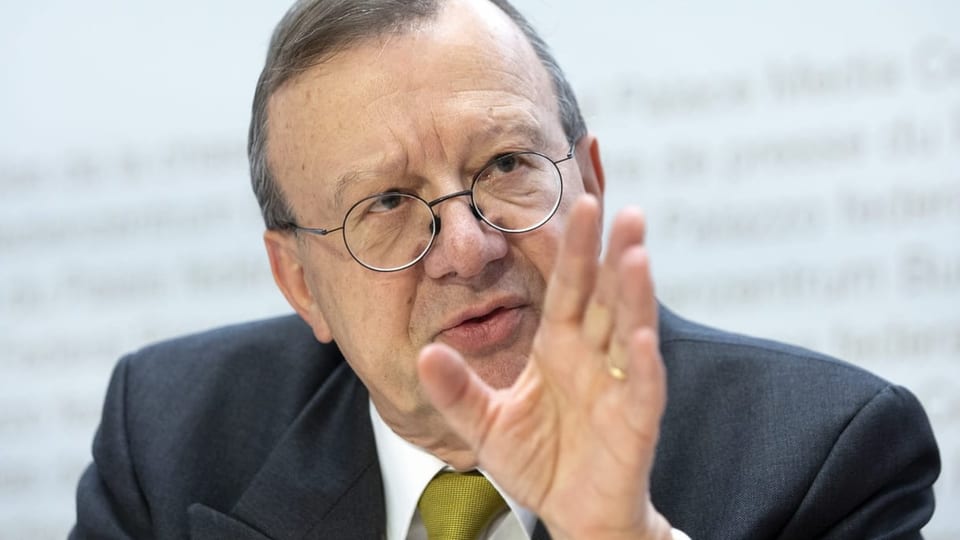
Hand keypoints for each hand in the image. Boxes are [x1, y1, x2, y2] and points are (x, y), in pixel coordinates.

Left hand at [418, 194, 670, 539]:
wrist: (573, 513)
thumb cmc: (538, 462)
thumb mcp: (484, 425)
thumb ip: (456, 391)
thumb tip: (424, 355)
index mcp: (558, 347)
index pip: (567, 287)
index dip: (573, 248)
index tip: (577, 203)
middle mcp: (591, 357)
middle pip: (605, 296)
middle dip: (612, 253)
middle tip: (622, 210)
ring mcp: (617, 387)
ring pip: (628, 330)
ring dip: (633, 293)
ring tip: (636, 253)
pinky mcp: (635, 423)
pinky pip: (640, 388)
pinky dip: (640, 363)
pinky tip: (637, 335)